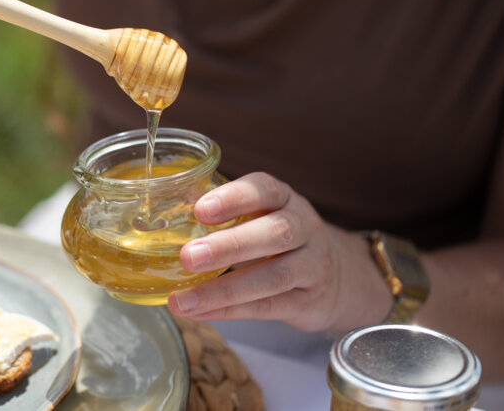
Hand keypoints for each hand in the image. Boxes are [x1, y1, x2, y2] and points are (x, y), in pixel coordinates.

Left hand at [168, 172, 391, 332]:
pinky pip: (268, 307)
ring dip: (223, 290)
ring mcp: (311, 266)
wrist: (338, 275)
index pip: (265, 190)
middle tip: (188, 256)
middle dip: (229, 246)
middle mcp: (303, 228)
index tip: (200, 209)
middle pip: (275, 234)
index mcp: (284, 199)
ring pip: (272, 277)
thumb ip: (223, 211)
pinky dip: (230, 312)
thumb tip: (164, 211)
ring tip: (183, 300)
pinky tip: (199, 313)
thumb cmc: (280, 238)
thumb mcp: (262, 213)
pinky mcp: (307, 302)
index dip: (234, 198)